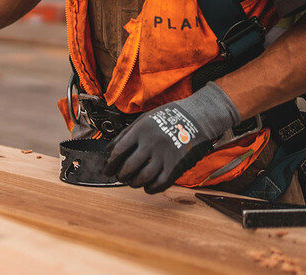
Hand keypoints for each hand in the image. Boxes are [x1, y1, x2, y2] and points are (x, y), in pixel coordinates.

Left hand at [104, 82, 239, 193]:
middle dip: (121, 175)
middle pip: (129, 167)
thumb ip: (126, 133)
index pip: (118, 151)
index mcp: (141, 130)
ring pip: (143, 177)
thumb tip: (109, 149)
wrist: (197, 117)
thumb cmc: (169, 117)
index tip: (108, 169)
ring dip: (134, 183)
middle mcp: (151, 143)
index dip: (111, 164)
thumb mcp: (145, 119)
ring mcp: (164, 155)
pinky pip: (160, 183)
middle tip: (120, 177)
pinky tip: (147, 186)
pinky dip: (151, 188)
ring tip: (132, 182)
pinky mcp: (176, 165)